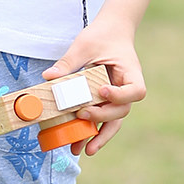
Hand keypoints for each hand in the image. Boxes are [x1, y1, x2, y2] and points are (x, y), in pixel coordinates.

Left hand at [41, 16, 146, 155]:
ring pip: (113, 121)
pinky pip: (101, 120)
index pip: (135, 90)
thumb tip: (48, 76)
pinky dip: (92, 132)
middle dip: (103, 118)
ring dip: (100, 137)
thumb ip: (68, 62)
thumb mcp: (84, 45)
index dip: (120, 95)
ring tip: (85, 150)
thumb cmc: (101, 36)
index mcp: (130, 73)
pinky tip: (80, 144)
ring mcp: (117, 97)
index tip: (102, 91)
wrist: (110, 33)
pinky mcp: (105, 102)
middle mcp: (126, 88)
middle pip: (122, 111)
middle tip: (82, 117)